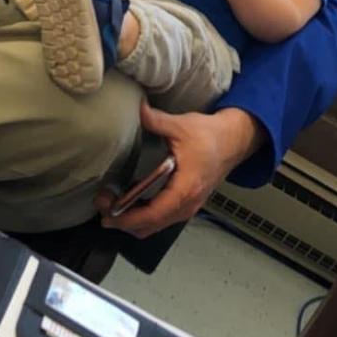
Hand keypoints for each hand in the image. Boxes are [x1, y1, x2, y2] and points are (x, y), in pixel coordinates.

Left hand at [95, 101, 262, 236]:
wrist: (234, 141)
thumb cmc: (211, 136)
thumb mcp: (181, 126)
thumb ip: (155, 120)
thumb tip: (137, 110)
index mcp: (184, 190)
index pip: (151, 216)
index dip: (125, 218)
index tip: (106, 210)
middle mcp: (186, 205)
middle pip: (148, 227)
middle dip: (122, 220)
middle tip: (102, 203)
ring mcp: (187, 207)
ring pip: (153, 226)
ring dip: (131, 219)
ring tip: (111, 203)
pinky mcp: (186, 204)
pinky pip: (160, 219)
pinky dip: (142, 215)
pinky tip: (129, 199)